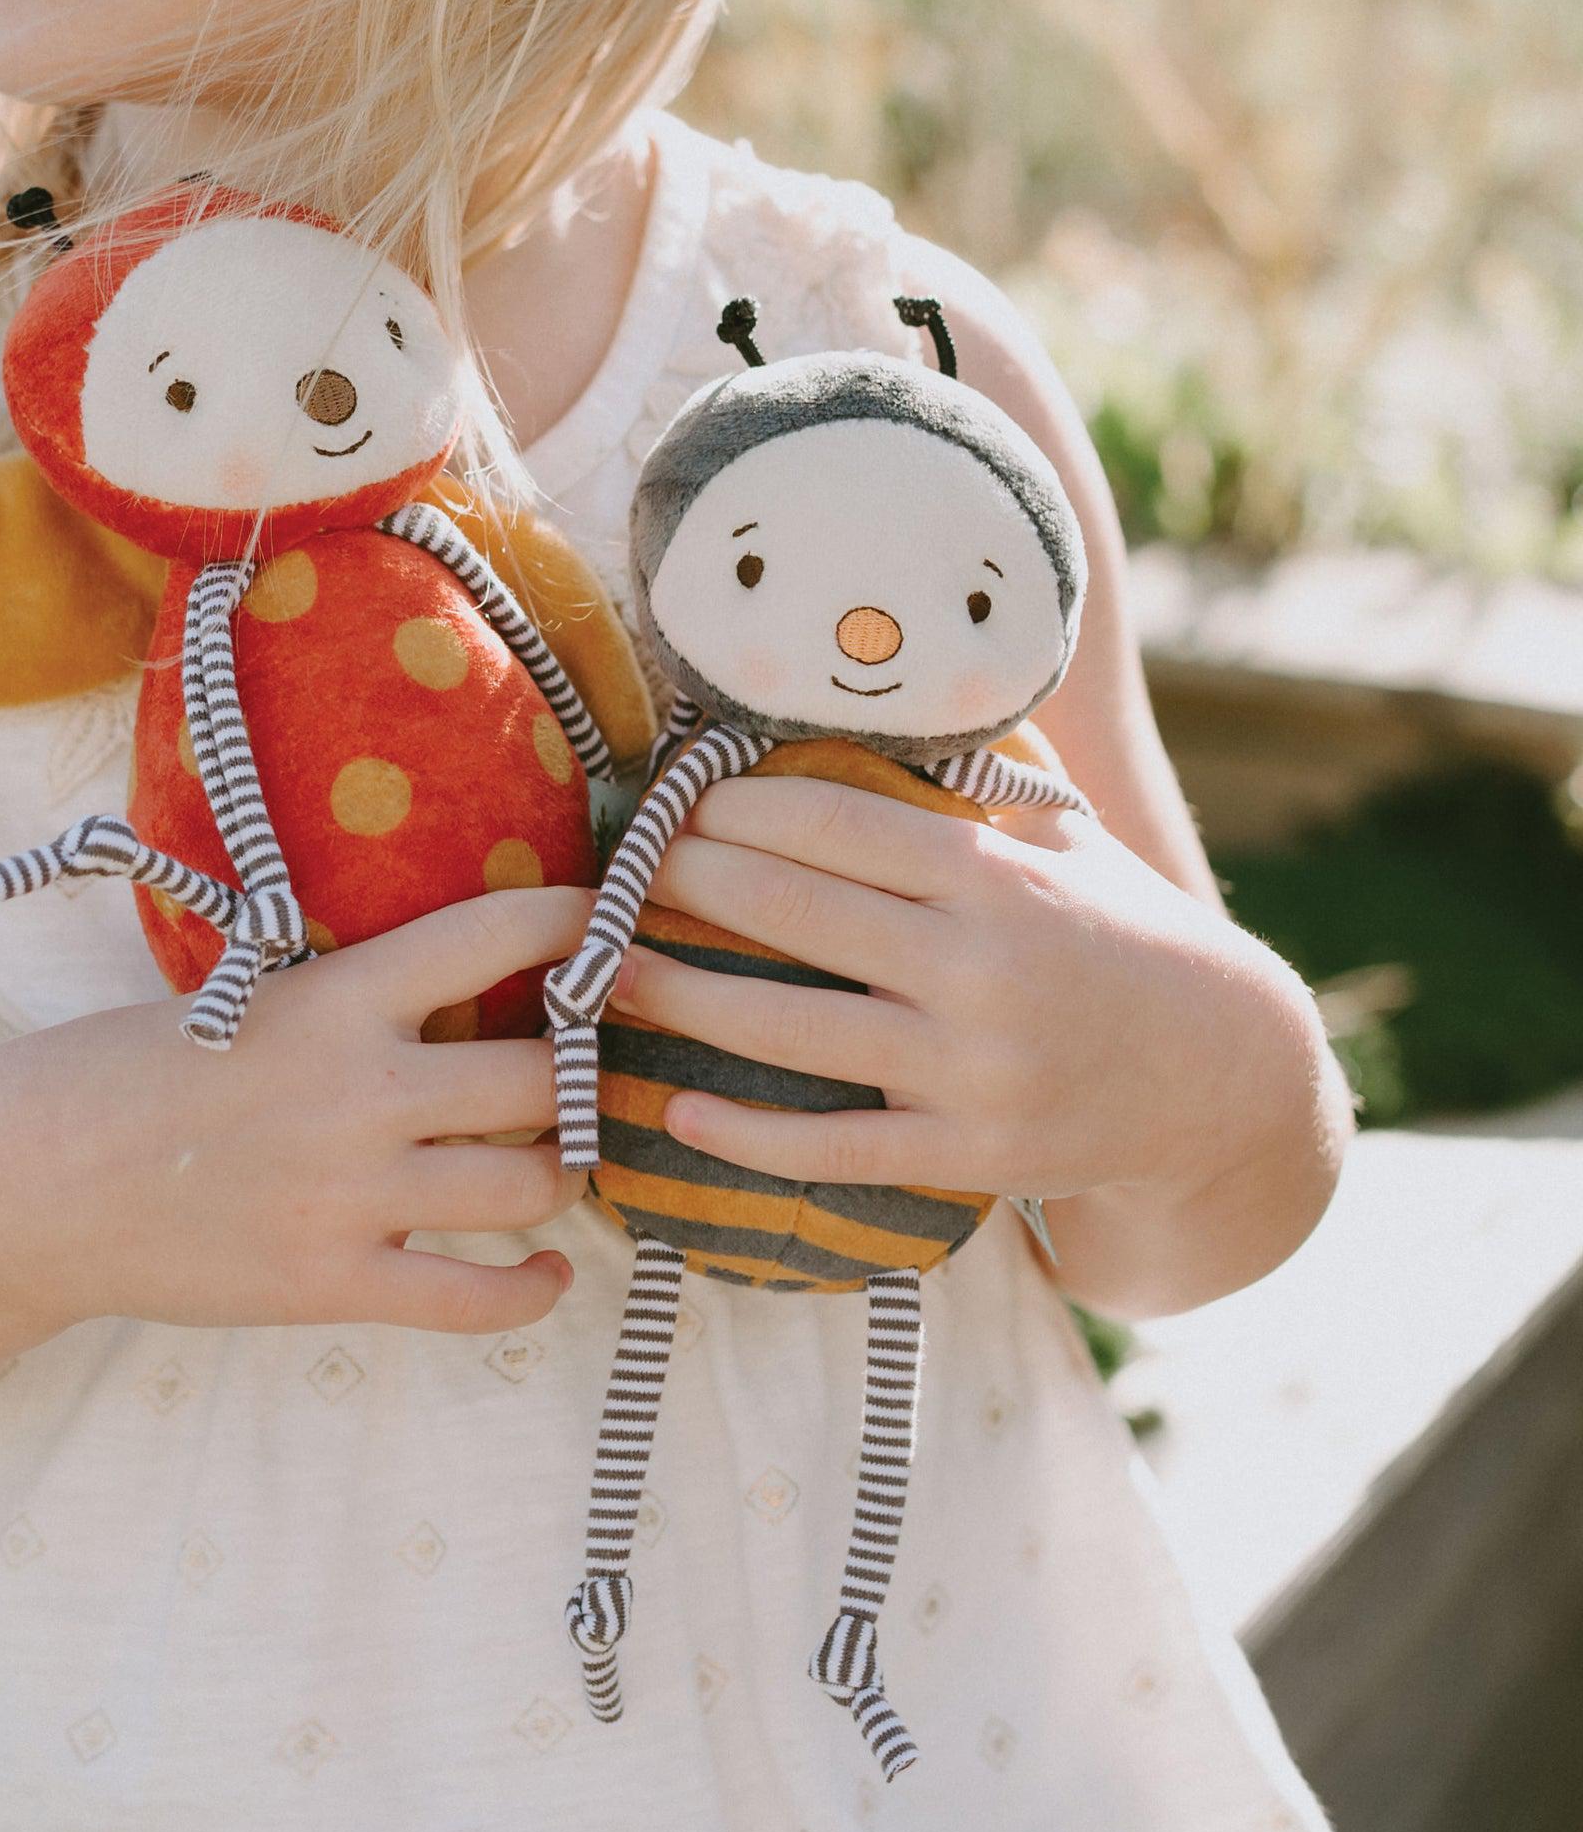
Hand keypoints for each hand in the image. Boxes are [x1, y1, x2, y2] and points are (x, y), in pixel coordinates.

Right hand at [0, 885, 595, 1337]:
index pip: (500, 932)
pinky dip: (533, 1289)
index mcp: (336, 996)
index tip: (615, 929)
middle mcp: (362, 1090)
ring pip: (531, 1185)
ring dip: (565, 1174)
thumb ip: (346, 1000)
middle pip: (548, 1078)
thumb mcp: (237, 994)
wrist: (20, 1187)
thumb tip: (455, 991)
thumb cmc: (119, 1072)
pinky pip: (476, 1300)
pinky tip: (548, 1273)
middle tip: (598, 1072)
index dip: (582, 924)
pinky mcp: (330, 1284)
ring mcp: (351, 1196)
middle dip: (589, 1075)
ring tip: (561, 1165)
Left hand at [607, 775, 1311, 1210]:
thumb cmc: (1124, 935)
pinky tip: (678, 1112)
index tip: (675, 801)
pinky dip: (748, 1135)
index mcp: (997, 876)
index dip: (737, 810)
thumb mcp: (1072, 838)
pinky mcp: (973, 1155)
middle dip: (686, 886)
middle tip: (616, 872)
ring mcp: (975, 1069)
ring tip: (603, 976)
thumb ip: (986, 773)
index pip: (836, 827)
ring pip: (792, 1030)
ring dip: (682, 1000)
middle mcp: (981, 967)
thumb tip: (906, 677)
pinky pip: (836, 1148)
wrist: (1228, 1076)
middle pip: (794, 914)